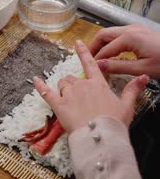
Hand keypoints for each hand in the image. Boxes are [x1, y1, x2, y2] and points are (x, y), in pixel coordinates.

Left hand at [33, 40, 148, 133]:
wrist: (101, 136)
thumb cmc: (114, 122)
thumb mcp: (127, 105)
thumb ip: (132, 89)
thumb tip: (143, 77)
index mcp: (98, 84)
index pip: (90, 64)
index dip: (83, 53)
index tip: (78, 43)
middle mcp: (82, 86)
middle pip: (72, 78)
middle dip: (73, 84)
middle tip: (78, 97)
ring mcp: (69, 95)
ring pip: (62, 84)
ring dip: (63, 89)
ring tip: (68, 100)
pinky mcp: (58, 105)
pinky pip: (46, 92)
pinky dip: (39, 85)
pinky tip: (34, 80)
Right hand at [88, 25, 159, 78]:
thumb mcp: (142, 68)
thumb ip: (118, 66)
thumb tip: (98, 65)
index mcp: (130, 37)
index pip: (105, 49)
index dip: (96, 60)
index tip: (90, 70)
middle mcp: (131, 29)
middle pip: (103, 34)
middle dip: (93, 47)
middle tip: (88, 60)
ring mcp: (136, 28)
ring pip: (111, 33)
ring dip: (102, 44)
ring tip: (98, 58)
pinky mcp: (140, 32)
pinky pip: (119, 34)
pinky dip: (111, 42)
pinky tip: (112, 53)